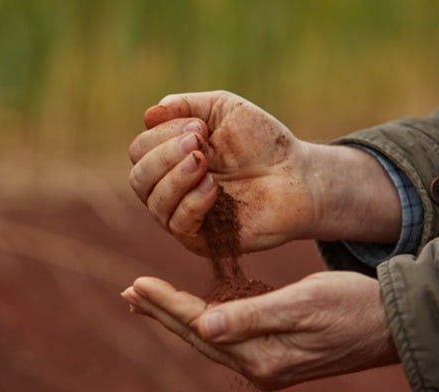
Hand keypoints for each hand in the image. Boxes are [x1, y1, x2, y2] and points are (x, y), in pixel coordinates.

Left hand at [121, 272, 399, 391]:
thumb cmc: (352, 307)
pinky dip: (203, 320)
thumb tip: (205, 327)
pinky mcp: (275, 352)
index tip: (136, 283)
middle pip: (196, 335)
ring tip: (148, 301)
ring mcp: (266, 362)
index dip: (166, 304)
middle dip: (161, 313)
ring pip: (209, 336)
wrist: (392, 323)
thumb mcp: (304, 305)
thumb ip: (253, 317)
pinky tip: (194, 312)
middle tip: (129, 293)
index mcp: (261, 355)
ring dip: (177, 317)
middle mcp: (258, 365)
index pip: (199, 326)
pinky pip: (227, 336)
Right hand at [128, 90, 401, 254]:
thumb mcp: (224, 110)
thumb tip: (149, 114)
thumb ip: (186, 105)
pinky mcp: (203, 239)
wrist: (299, 176)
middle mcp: (172, 188)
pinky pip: (177, 224)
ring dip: (175, 177)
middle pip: (139, 178)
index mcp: (172, 158)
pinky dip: (191, 201)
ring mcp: (185, 215)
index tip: (199, 127)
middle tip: (198, 145)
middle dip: (163, 156)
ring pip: (153, 202)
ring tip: (204, 162)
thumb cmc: (263, 142)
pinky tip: (213, 187)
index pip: (140, 150)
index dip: (160, 136)